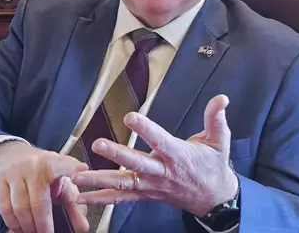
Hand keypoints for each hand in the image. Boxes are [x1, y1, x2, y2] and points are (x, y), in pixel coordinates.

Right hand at [0, 141, 89, 232]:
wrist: (9, 154)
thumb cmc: (40, 171)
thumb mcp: (59, 181)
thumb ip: (73, 205)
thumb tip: (83, 227)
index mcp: (52, 163)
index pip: (64, 164)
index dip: (73, 167)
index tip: (83, 169)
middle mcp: (32, 166)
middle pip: (38, 202)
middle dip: (43, 225)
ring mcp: (13, 173)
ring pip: (20, 207)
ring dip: (28, 226)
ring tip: (33, 232)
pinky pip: (5, 208)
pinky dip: (13, 223)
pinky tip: (20, 228)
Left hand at [70, 94, 238, 216]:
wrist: (215, 199)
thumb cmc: (213, 166)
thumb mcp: (219, 141)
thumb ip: (216, 119)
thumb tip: (221, 98)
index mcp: (178, 155)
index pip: (159, 140)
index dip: (145, 128)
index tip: (130, 116)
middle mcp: (161, 172)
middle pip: (136, 164)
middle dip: (116, 154)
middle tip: (97, 144)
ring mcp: (151, 186)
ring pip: (122, 184)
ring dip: (99, 180)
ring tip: (76, 177)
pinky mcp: (145, 195)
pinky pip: (121, 198)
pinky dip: (101, 199)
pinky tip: (81, 197)